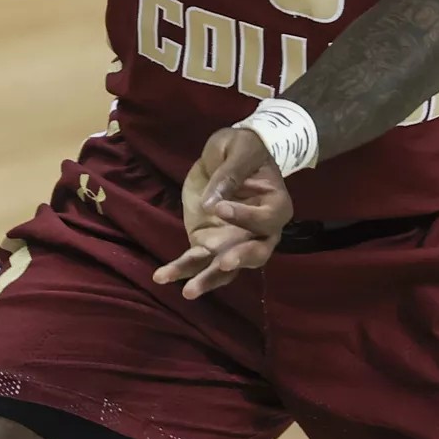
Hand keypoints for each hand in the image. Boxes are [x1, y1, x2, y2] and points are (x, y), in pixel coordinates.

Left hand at [151, 126, 291, 300]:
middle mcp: (260, 232)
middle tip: (222, 264)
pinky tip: (163, 277)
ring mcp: (234, 241)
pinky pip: (198, 261)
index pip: (265, 219)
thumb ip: (229, 174)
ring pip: (225, 268)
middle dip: (238, 260)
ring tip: (188, 291)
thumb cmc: (243, 148)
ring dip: (208, 279)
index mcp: (275, 206)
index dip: (244, 217)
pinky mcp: (210, 241)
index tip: (218, 207)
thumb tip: (212, 202)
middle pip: (255, 254)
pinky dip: (182, 270)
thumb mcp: (238, 150)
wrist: (230, 153)